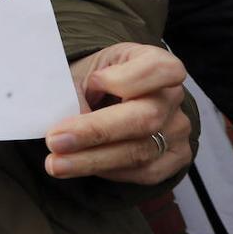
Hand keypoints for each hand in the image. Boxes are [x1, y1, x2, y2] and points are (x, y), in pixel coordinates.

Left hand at [45, 43, 191, 184]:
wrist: (107, 99)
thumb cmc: (93, 82)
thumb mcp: (80, 73)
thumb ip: (74, 93)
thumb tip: (64, 125)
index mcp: (152, 61)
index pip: (158, 68)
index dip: (126, 78)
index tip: (93, 83)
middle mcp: (171, 96)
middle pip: (145, 117)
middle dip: (95, 132)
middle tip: (55, 141)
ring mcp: (177, 128)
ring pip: (140, 151)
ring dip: (92, 160)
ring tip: (57, 163)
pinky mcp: (175, 157)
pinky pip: (144, 172)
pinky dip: (109, 171)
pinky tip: (83, 166)